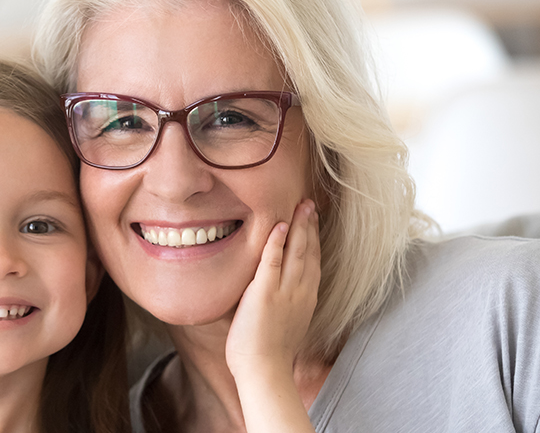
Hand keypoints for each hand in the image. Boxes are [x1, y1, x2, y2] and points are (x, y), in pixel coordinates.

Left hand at [226, 199, 320, 378]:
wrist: (264, 372)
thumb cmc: (267, 355)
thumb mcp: (284, 324)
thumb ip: (280, 305)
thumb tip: (272, 297)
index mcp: (305, 300)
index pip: (312, 262)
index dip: (313, 240)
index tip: (313, 221)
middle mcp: (300, 292)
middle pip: (308, 252)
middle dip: (310, 226)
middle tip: (310, 204)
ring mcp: (284, 292)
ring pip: (296, 252)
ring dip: (299, 227)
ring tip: (301, 206)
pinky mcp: (264, 294)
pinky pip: (272, 262)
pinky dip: (276, 243)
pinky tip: (280, 225)